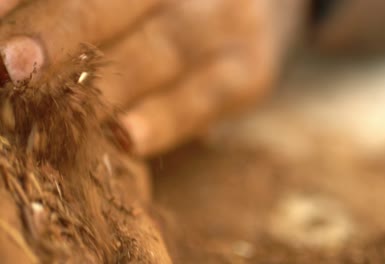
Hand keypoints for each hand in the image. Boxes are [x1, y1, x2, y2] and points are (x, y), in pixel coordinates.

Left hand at [0, 0, 283, 155]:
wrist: (260, 8)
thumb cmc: (178, 8)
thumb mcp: (143, 3)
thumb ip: (92, 13)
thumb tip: (14, 23)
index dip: (46, 12)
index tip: (4, 49)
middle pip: (118, 5)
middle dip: (60, 34)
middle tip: (9, 67)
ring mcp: (231, 25)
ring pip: (161, 51)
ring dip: (104, 85)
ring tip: (51, 113)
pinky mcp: (253, 70)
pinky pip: (208, 96)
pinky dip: (168, 118)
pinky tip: (128, 139)